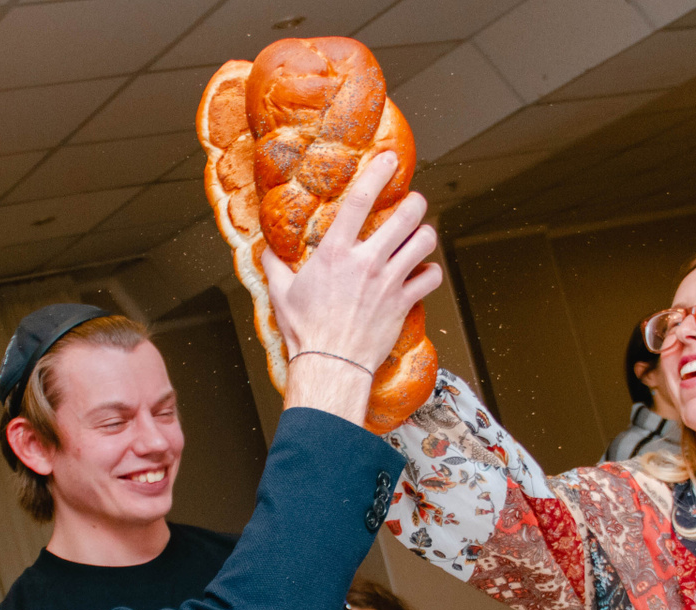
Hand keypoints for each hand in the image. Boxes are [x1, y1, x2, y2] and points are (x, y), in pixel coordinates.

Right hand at [263, 151, 442, 373]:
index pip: (361, 201)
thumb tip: (264, 251)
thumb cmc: (305, 330)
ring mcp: (389, 281)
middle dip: (415, 203)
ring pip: (424, 242)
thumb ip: (275, 266)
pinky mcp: (403, 303)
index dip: (378, 174)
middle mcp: (367, 261)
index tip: (389, 160)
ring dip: (426, 235)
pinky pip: (431, 278)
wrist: (330, 363)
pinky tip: (425, 273)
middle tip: (413, 202)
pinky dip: (431, 273)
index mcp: (336, 252)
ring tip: (422, 235)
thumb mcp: (281, 292)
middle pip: (406, 215)